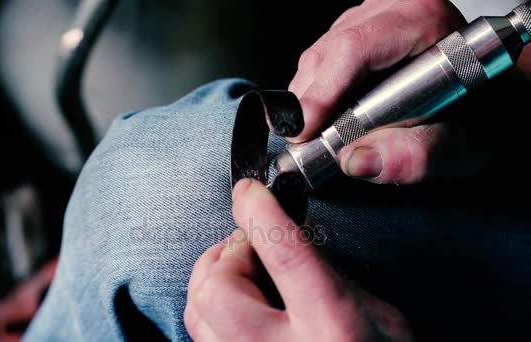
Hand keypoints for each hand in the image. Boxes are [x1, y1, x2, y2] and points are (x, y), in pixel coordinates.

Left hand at [185, 179, 412, 340]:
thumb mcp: (381, 317)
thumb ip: (331, 277)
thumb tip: (288, 241)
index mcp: (332, 325)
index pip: (282, 252)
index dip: (259, 212)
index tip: (248, 192)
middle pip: (219, 287)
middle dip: (226, 255)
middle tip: (249, 247)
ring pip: (199, 314)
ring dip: (213, 280)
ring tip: (240, 272)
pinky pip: (204, 340)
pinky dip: (211, 311)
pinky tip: (236, 305)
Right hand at [289, 0, 530, 183]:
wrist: (500, 102)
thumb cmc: (490, 113)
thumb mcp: (469, 143)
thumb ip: (419, 155)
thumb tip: (358, 160)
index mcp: (423, 19)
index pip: (352, 50)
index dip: (321, 94)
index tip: (305, 134)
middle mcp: (393, 10)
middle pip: (326, 55)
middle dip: (311, 105)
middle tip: (311, 146)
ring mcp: (371, 19)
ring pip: (317, 60)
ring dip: (313, 103)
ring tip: (326, 135)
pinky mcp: (357, 34)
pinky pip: (320, 64)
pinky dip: (319, 97)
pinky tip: (335, 117)